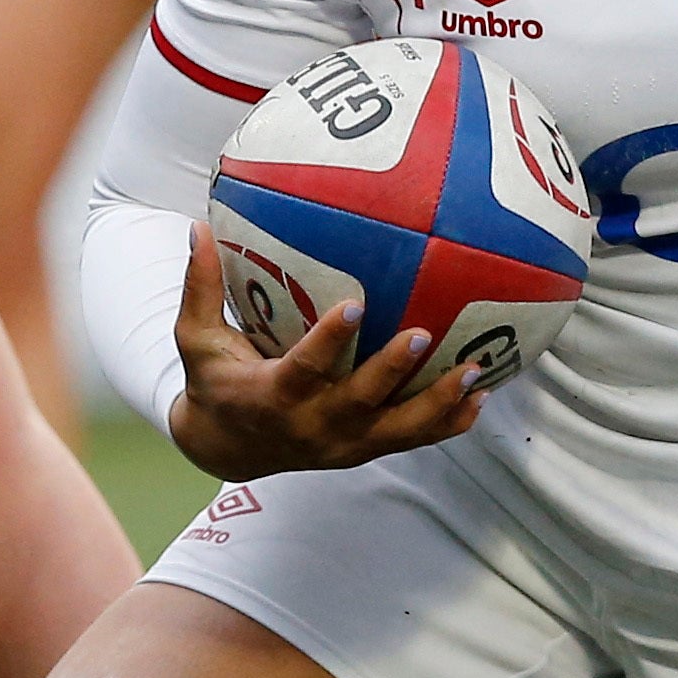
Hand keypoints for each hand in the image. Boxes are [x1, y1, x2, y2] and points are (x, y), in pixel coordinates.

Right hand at [161, 224, 492, 476]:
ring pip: (397, 430)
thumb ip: (200, 287)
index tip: (354, 305)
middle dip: (391, 372)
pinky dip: (449, 422)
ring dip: (438, 403)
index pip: (301, 371)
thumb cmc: (215, 380)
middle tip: (422, 333)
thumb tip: (195, 226)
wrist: (228, 447)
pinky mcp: (365, 451)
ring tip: (475, 371)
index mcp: (270, 398)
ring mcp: (343, 444)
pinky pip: (413, 440)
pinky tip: (482, 394)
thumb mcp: (196, 339)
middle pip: (358, 405)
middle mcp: (311, 427)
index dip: (328, 343)